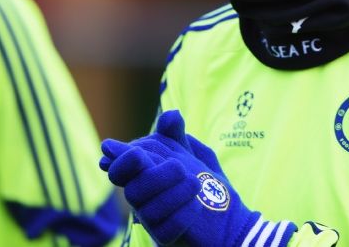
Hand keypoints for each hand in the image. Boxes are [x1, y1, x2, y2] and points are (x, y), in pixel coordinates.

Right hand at [100, 110, 295, 246]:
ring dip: (173, 192)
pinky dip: (183, 213)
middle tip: (180, 167)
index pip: (120, 170)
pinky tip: (197, 205)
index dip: (122, 161)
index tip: (137, 154)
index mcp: (144, 177)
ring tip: (195, 183)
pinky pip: (167, 228)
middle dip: (156, 175)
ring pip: (148, 210)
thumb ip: (178, 136)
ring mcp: (153, 222)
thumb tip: (171, 114)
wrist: (228, 218)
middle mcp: (143, 201)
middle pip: (132, 189)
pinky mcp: (166, 239)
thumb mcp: (192, 155)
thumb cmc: (204, 182)